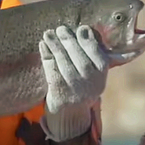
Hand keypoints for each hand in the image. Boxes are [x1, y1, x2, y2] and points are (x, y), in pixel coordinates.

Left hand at [39, 25, 109, 141]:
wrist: (71, 116)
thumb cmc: (82, 87)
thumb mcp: (95, 76)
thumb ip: (99, 58)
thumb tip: (99, 35)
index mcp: (101, 76)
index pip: (96, 55)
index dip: (88, 41)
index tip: (81, 28)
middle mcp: (90, 84)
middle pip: (79, 58)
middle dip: (69, 41)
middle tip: (61, 28)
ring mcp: (75, 90)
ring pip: (64, 63)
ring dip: (55, 46)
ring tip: (48, 33)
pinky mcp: (59, 94)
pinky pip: (52, 71)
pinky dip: (47, 56)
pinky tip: (43, 45)